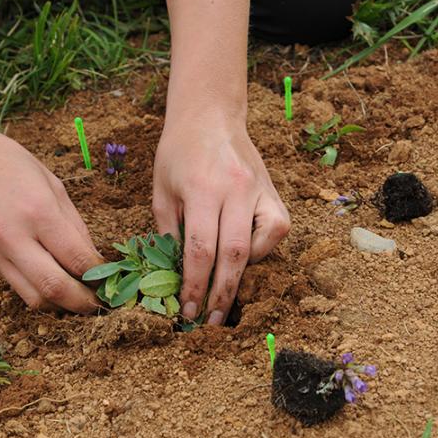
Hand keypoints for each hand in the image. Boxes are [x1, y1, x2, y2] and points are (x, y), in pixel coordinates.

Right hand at [0, 124, 102, 312]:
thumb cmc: (6, 162)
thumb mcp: (52, 184)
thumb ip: (74, 224)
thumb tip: (93, 258)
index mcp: (38, 212)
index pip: (77, 259)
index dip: (99, 276)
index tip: (111, 281)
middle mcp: (12, 236)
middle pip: (54, 289)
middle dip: (82, 303)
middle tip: (98, 305)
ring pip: (31, 296)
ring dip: (58, 304)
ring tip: (75, 298)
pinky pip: (13, 282)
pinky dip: (34, 286)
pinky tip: (46, 277)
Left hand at [152, 109, 289, 324]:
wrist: (210, 116)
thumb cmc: (178, 152)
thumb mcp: (161, 190)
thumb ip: (168, 232)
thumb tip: (175, 276)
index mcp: (201, 188)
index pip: (200, 249)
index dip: (194, 285)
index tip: (187, 311)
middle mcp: (235, 189)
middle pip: (233, 254)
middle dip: (221, 293)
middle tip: (210, 321)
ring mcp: (258, 189)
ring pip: (260, 244)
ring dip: (244, 273)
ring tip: (225, 290)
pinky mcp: (272, 192)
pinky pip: (276, 230)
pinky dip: (263, 249)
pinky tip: (246, 255)